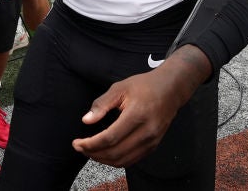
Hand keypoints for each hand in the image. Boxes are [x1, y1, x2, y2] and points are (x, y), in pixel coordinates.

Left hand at [73, 50, 203, 167]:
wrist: (171, 89)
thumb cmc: (144, 86)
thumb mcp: (120, 88)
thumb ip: (102, 104)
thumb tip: (86, 121)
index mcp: (136, 115)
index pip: (109, 138)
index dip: (90, 144)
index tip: (76, 143)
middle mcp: (146, 132)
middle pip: (115, 153)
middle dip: (93, 153)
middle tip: (79, 147)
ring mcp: (152, 141)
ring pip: (123, 160)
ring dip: (103, 160)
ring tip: (89, 151)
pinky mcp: (153, 146)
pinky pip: (132, 160)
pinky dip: (116, 160)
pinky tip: (105, 153)